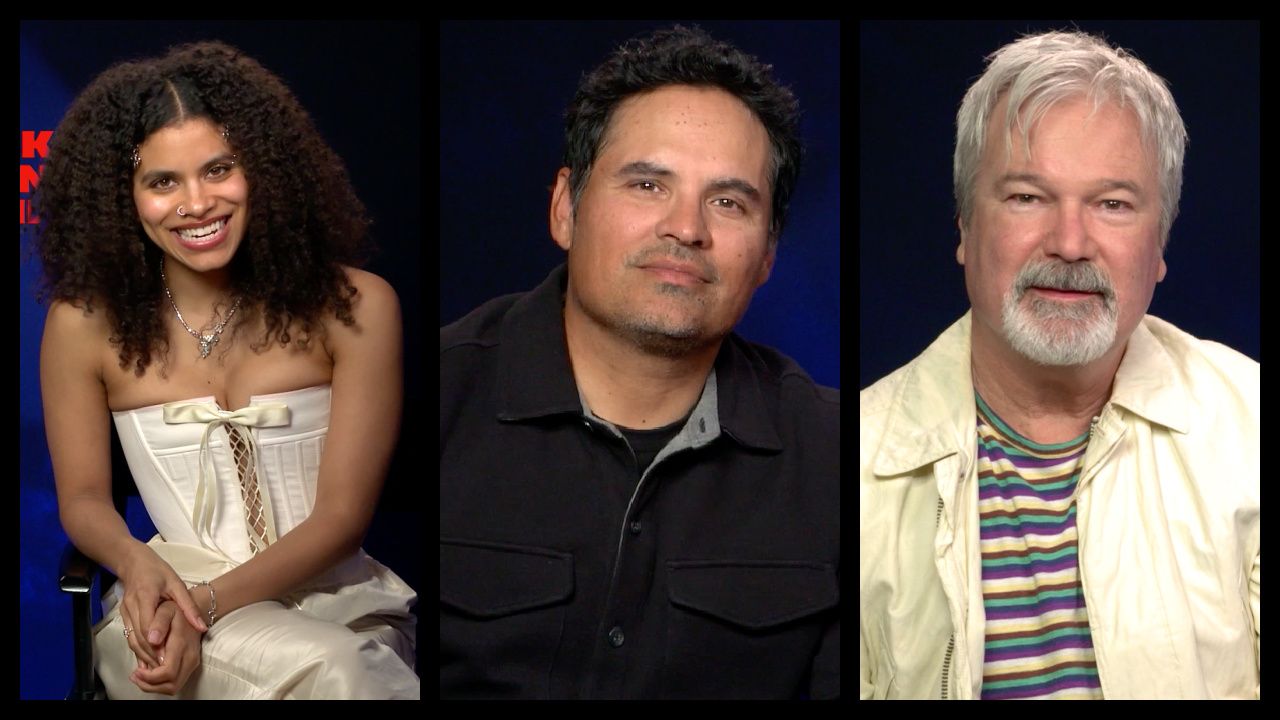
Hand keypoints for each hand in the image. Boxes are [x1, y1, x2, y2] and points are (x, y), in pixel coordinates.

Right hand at [118, 544, 207, 669]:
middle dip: (150, 653)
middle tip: (163, 668)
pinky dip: (137, 649)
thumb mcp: (177, 584)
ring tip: (156, 669)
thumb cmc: (158, 571)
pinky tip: (147, 659)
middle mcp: (132, 605)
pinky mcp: (123, 615)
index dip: (156, 641)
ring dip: (143, 654)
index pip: (148, 622)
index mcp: (146, 594)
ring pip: (131, 638)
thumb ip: (188, 606)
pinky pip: (129, 635)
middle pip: (138, 635)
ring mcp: (125, 611)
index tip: (164, 656)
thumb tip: (201, 627)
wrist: (133, 562)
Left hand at [130, 599, 202, 695]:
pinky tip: (148, 674)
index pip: (168, 671)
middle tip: (135, 676)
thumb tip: (152, 640)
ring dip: (154, 686)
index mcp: (183, 644)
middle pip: (171, 685)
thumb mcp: (166, 610)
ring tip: (139, 677)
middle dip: (150, 685)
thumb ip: (159, 623)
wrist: (192, 612)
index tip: (137, 671)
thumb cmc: (177, 610)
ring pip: (173, 687)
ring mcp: (192, 663)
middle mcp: (190, 657)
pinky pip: (175, 682)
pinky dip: (159, 683)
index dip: (150, 677)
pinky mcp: (190, 666)